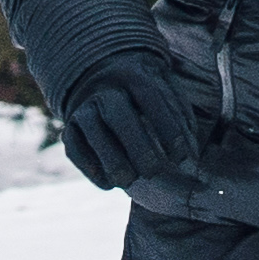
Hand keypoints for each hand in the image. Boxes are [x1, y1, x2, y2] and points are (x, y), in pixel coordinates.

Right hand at [56, 48, 205, 190]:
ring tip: (129, 181)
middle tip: (154, 172)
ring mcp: (83, 108)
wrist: (99, 78)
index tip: (182, 157)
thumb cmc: (144, 93)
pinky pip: (75, 149)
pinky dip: (91, 169)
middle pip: (119, 116)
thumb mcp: (165, 90)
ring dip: (112, 160)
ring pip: (93, 132)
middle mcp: (104, 89)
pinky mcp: (68, 129)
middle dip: (138, 147)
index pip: (151, 98)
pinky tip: (109, 184)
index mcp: (133, 75)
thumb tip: (191, 152)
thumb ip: (180, 116)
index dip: (168, 129)